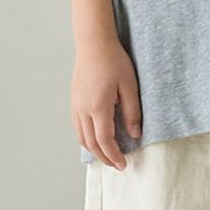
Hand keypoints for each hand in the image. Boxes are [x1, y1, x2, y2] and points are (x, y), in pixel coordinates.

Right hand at [71, 37, 141, 169]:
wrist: (94, 43)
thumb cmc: (113, 61)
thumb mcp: (129, 85)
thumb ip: (132, 111)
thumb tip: (135, 135)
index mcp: (98, 107)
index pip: (105, 141)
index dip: (114, 155)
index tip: (123, 164)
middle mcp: (83, 110)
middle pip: (91, 143)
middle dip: (104, 158)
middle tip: (117, 165)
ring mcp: (76, 106)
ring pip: (82, 137)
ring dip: (94, 150)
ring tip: (108, 155)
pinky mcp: (74, 101)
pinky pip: (78, 127)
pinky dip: (86, 138)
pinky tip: (96, 138)